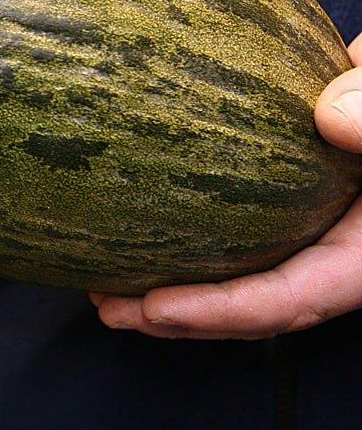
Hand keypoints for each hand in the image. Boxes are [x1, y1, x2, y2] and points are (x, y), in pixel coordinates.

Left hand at [92, 33, 361, 337]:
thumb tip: (329, 119)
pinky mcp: (279, 202)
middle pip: (254, 306)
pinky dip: (182, 241)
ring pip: (240, 278)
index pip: (292, 299)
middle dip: (181, 317)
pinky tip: (126, 232)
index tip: (157, 307)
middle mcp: (332, 250)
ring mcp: (304, 228)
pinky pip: (231, 235)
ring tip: (104, 288)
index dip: (223, 311)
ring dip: (172, 289)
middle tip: (111, 309)